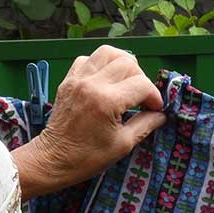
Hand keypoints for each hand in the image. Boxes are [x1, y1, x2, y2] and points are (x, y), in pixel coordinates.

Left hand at [13, 45, 166, 198]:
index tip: (155, 109)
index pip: (142, 85)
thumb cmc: (87, 157)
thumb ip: (145, 125)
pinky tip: (105, 80)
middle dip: (141, 79)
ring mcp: (78, 79)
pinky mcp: (68, 80)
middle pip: (128, 63)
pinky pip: (88, 59)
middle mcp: (92, 84)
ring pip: (108, 53)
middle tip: (141, 97)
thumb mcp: (122, 145)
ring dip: (122, 64)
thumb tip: (161, 114)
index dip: (154, 96)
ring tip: (126, 81)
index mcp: (107, 101)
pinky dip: (100, 65)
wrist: (53, 159)